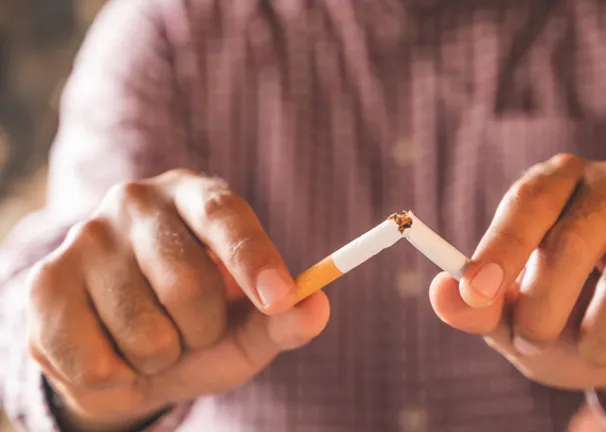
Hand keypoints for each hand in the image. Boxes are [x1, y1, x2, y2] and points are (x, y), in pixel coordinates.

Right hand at [26, 169, 329, 430]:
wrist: (121, 352)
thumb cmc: (196, 327)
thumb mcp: (247, 327)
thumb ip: (283, 320)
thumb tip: (316, 307)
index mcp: (196, 197)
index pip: (224, 215)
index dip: (254, 260)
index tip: (278, 299)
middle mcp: (137, 202)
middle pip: (188, 283)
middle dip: (203, 331)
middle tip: (192, 330)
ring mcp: (85, 238)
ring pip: (143, 331)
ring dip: (160, 359)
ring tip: (150, 340)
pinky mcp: (44, 284)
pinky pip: (94, 360)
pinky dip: (116, 377)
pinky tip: (110, 352)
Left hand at [430, 154, 605, 425]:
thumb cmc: (565, 319)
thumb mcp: (512, 317)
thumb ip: (477, 308)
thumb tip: (443, 294)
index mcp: (558, 181)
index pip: (528, 202)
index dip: (501, 249)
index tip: (477, 293)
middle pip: (573, 243)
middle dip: (543, 313)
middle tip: (532, 341)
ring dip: (599, 343)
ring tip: (593, 348)